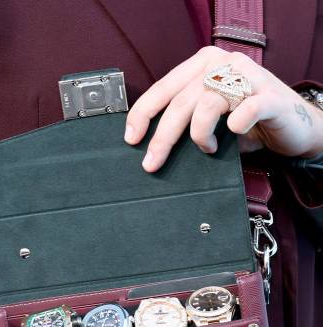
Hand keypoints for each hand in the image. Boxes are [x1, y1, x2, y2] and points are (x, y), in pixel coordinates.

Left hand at [124, 46, 322, 171]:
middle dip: (163, 137)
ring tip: (208, 148)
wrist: (294, 126)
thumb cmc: (249, 123)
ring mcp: (248, 76)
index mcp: (203, 64)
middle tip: (152, 163)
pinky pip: (245, 109)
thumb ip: (187, 120)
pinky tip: (234, 131)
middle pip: (181, 101)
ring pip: (207, 104)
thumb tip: (152, 145)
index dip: (144, 113)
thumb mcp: (211, 119)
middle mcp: (223, 64)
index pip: (165, 87)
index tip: (131, 138)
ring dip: (200, 135)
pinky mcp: (270, 95)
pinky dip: (236, 124)